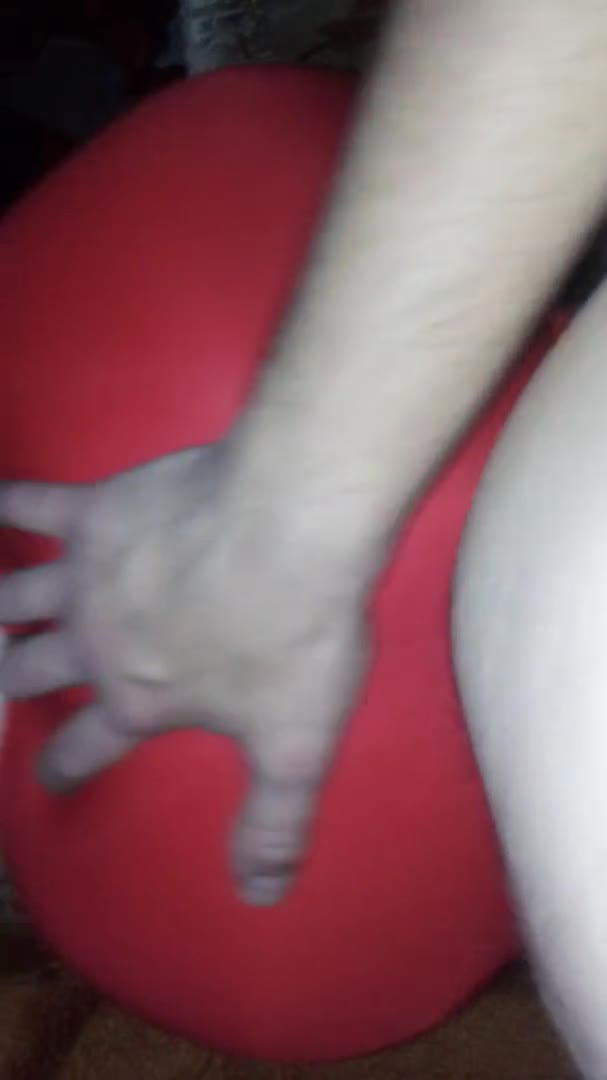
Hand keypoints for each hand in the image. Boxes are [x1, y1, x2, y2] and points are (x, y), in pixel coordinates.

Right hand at [0, 445, 367, 904]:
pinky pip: (34, 504)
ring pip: (17, 597)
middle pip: (34, 668)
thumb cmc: (293, 635)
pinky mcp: (97, 510)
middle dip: (18, 679)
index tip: (48, 775)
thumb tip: (261, 896)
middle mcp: (95, 642)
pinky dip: (11, 503)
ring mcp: (87, 574)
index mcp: (136, 700)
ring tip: (1, 615)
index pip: (84, 746)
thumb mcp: (296, 747)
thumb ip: (274, 825)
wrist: (291, 528)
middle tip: (12, 679)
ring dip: (5, 607)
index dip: (62, 766)